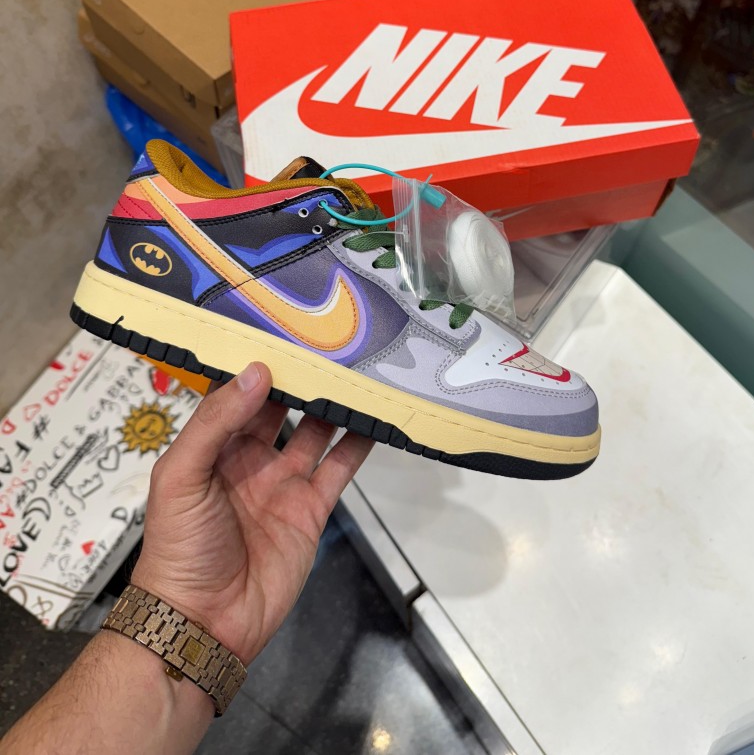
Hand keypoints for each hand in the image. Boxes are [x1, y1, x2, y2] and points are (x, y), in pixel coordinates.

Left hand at [131, 362, 372, 663]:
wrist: (203, 623)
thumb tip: (256, 372)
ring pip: (315, 431)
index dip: (257, 364)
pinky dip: (359, 444)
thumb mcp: (180, 476)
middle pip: (281, 406)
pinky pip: (339, 469)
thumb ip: (215, 422)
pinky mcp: (311, 509)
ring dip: (334, 404)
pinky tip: (376, 418)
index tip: (282, 331)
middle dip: (301, 377)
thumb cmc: (178, 548)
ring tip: (358, 370)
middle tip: (329, 342)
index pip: (238, 393)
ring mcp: (283, 483)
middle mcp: (250, 458)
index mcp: (213, 446)